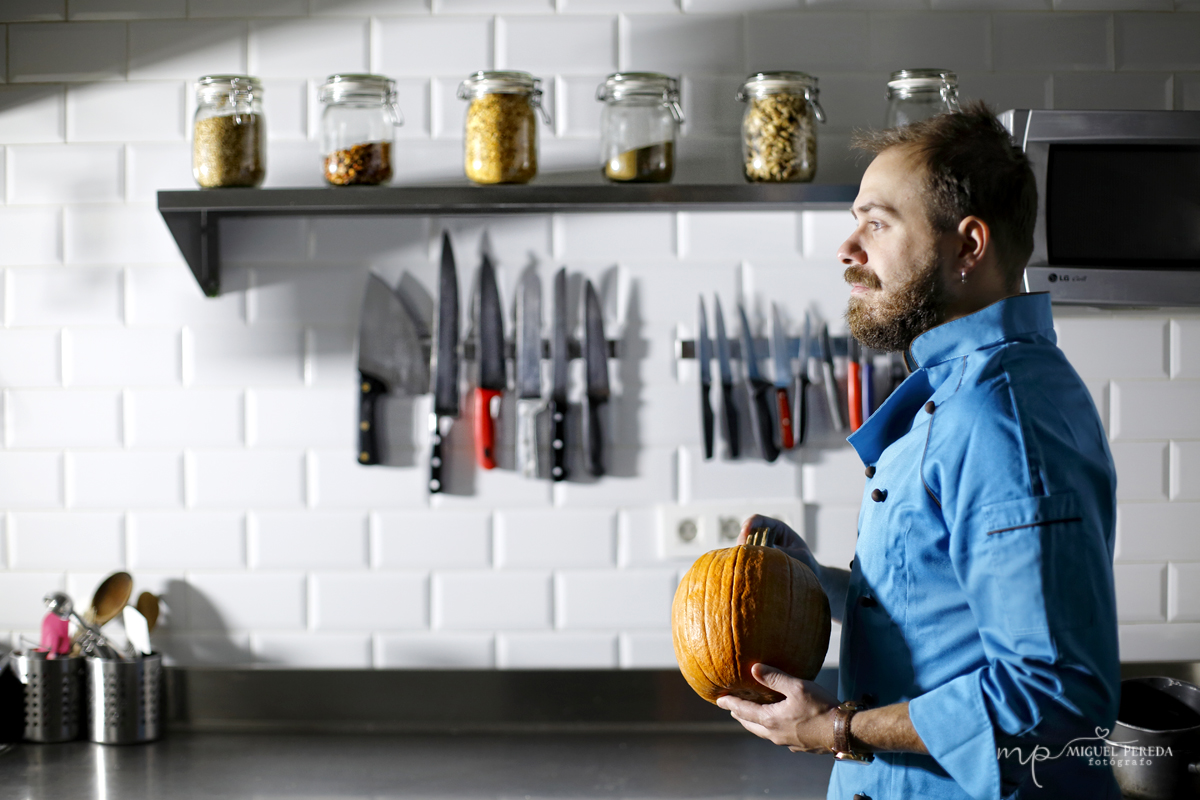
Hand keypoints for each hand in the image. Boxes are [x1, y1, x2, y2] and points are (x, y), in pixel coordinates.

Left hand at [716, 663, 839, 753]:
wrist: (843, 732)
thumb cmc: (821, 707)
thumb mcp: (797, 686)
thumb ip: (774, 677)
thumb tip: (754, 668)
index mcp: (771, 719)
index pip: (743, 711)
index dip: (731, 704)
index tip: (719, 700)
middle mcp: (775, 734)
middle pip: (751, 724)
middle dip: (740, 715)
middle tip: (732, 708)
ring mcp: (787, 742)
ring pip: (764, 732)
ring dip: (754, 723)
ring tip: (751, 717)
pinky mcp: (799, 745)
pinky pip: (778, 737)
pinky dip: (771, 728)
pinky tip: (778, 724)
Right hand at [739, 514, 818, 575]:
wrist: (809, 573)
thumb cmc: (807, 562)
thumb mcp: (800, 556)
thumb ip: (785, 552)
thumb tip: (765, 552)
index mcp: (779, 528)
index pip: (760, 520)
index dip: (750, 523)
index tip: (745, 531)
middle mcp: (767, 535)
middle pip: (748, 532)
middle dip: (743, 540)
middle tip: (742, 552)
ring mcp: (761, 546)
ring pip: (745, 545)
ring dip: (743, 552)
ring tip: (745, 562)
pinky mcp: (758, 557)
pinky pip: (747, 556)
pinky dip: (745, 560)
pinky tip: (747, 567)